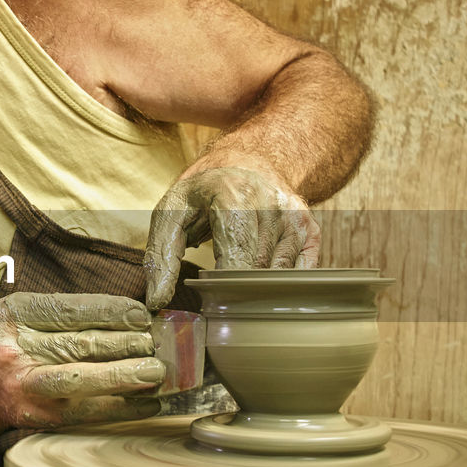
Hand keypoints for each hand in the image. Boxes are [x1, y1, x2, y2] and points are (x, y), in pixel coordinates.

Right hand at [0, 292, 164, 427]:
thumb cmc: (14, 344)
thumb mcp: (29, 316)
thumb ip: (72, 314)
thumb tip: (137, 320)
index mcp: (13, 315)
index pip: (68, 310)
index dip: (109, 312)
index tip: (142, 315)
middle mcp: (13, 351)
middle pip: (77, 345)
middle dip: (123, 345)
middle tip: (154, 345)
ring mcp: (23, 388)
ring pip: (80, 380)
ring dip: (124, 376)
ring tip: (155, 372)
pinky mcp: (36, 418)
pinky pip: (85, 412)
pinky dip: (120, 408)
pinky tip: (147, 403)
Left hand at [144, 165, 320, 309]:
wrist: (242, 165)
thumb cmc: (201, 196)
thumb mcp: (169, 217)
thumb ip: (160, 260)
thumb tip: (157, 302)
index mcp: (232, 195)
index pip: (237, 254)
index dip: (224, 285)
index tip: (211, 302)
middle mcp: (269, 202)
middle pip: (258, 268)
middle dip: (238, 288)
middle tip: (219, 295)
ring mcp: (293, 214)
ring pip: (279, 273)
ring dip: (257, 283)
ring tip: (236, 270)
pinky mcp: (309, 226)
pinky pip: (301, 270)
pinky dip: (280, 279)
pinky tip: (261, 268)